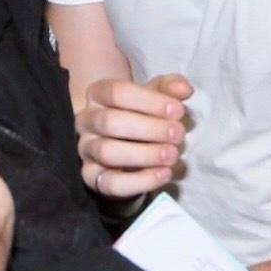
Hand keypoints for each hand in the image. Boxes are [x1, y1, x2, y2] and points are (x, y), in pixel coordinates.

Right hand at [76, 73, 191, 198]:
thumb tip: (184, 88)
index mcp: (97, 94)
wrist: (131, 149)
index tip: (178, 110)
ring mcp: (86, 150)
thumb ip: (171, 88)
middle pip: (110, 122)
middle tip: (178, 134)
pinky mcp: (91, 178)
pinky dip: (140, 181)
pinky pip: (110, 183)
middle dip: (149, 129)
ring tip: (172, 154)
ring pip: (107, 153)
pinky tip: (164, 173)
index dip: (150, 101)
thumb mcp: (157, 97)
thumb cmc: (143, 116)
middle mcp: (86, 120)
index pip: (117, 92)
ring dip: (145, 154)